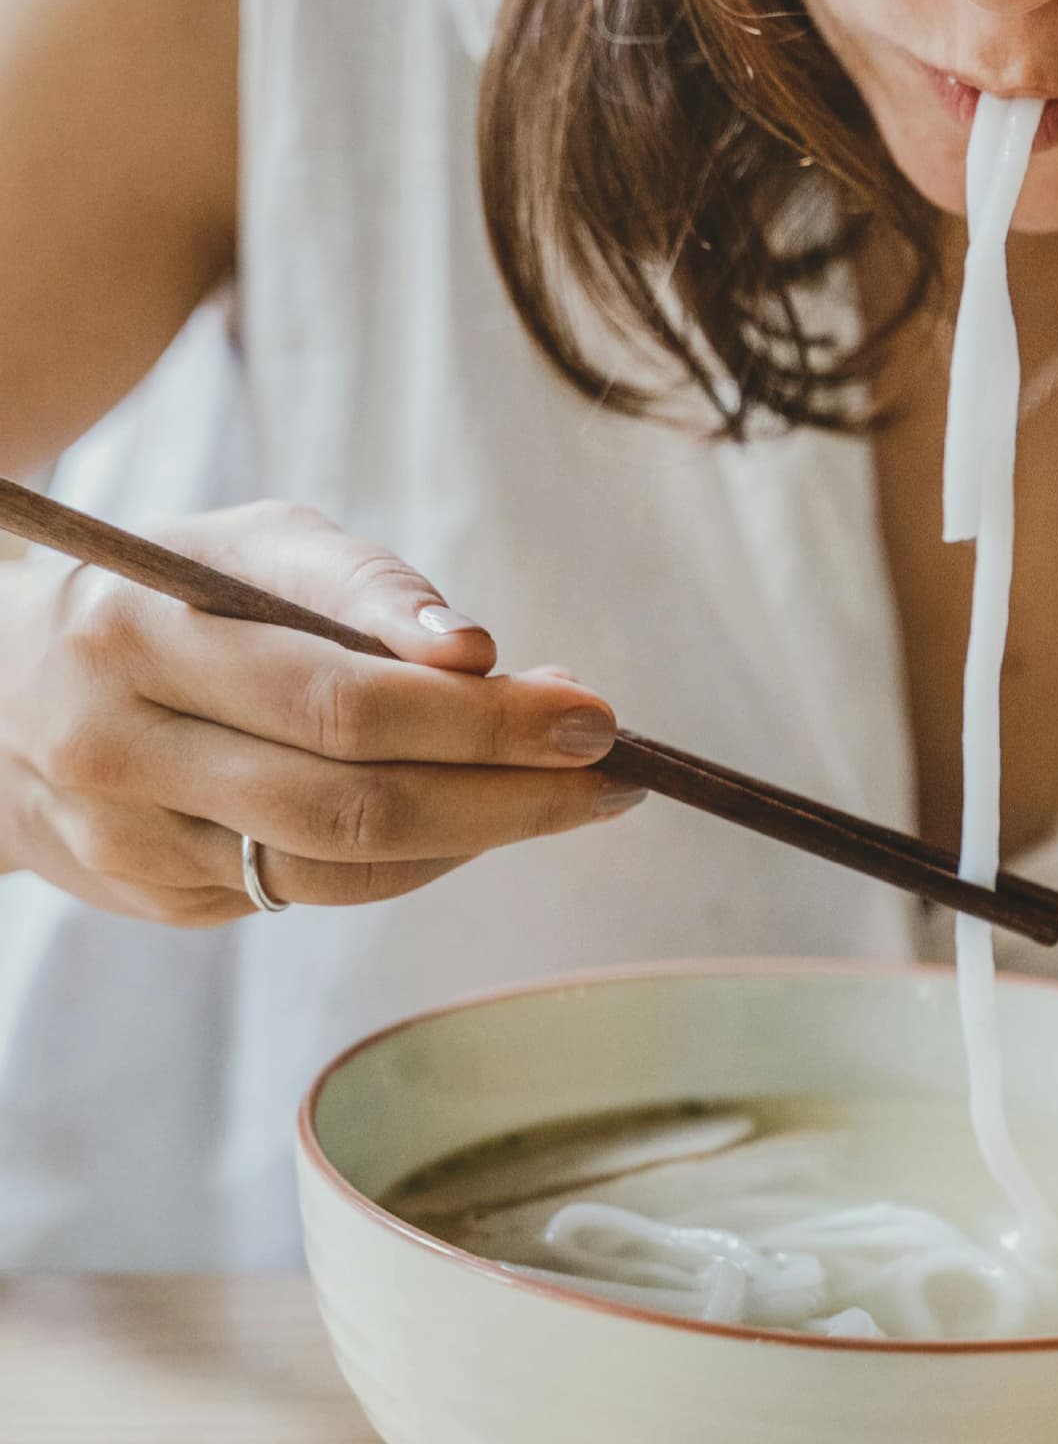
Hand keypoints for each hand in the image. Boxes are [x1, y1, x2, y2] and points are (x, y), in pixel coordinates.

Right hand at [0, 500, 640, 923]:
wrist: (4, 689)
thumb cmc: (173, 593)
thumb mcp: (252, 544)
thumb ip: (365, 586)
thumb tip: (480, 655)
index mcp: (139, 635)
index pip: (341, 701)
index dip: (481, 719)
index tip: (592, 712)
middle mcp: (120, 749)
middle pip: (350, 805)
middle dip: (506, 793)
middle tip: (611, 773)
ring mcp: (128, 842)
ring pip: (337, 869)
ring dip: (475, 835)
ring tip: (562, 791)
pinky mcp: (153, 899)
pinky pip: (313, 894)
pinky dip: (411, 859)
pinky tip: (469, 816)